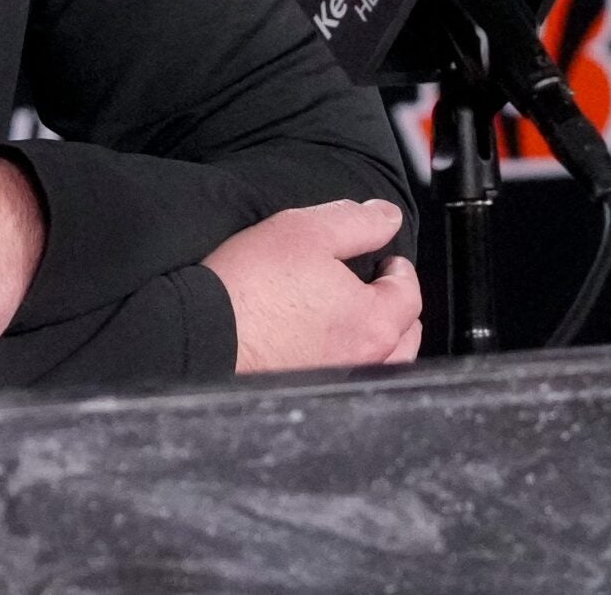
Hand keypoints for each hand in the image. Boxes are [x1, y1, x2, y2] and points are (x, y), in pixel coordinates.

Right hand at [202, 200, 422, 372]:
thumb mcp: (306, 229)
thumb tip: (387, 218)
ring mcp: (334, 381)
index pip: (409, 294)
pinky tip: (322, 342)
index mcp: (372, 321)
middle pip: (402, 336)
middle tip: (377, 285)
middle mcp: (361, 360)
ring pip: (377, 362)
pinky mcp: (305, 391)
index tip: (387, 259)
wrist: (200, 333)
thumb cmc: (250, 287)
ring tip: (354, 315)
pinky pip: (343, 376)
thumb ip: (357, 221)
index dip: (400, 269)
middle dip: (395, 307)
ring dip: (376, 338)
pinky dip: (346, 358)